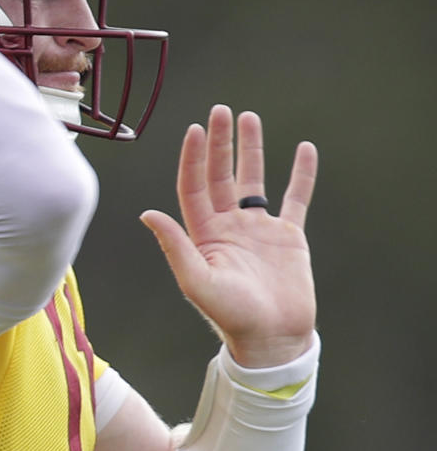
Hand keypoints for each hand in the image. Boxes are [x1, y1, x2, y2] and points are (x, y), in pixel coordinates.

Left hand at [139, 105, 316, 368]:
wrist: (272, 340)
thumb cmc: (232, 317)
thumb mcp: (198, 282)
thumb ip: (175, 246)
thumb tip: (147, 213)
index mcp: (204, 235)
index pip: (194, 187)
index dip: (193, 158)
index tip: (195, 129)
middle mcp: (229, 227)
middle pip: (221, 175)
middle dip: (220, 143)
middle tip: (220, 111)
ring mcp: (259, 230)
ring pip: (254, 180)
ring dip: (251, 149)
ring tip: (248, 117)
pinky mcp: (289, 237)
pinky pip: (295, 198)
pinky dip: (301, 174)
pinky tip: (304, 148)